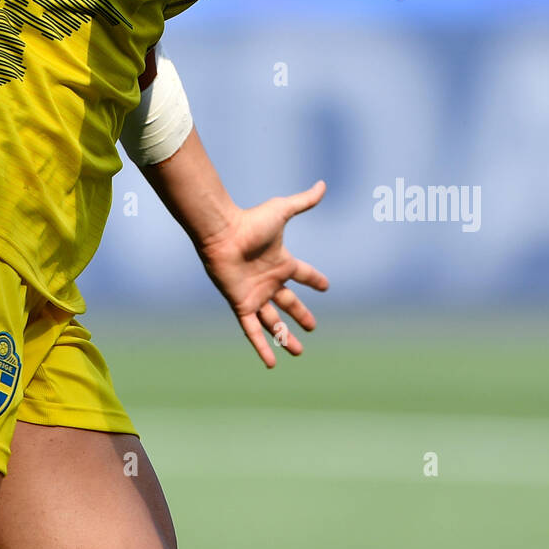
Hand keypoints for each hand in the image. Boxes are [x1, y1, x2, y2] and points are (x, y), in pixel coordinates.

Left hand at [196, 180, 328, 367]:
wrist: (222, 233)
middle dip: (301, 314)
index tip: (326, 286)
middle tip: (312, 326)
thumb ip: (303, 201)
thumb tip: (323, 185)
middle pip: (289, 302)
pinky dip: (262, 346)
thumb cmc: (250, 221)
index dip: (314, 279)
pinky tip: (271, 363)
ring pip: (274, 321)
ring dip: (286, 337)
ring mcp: (255, 294)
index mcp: (281, 262)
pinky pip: (253, 331)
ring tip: (299, 352)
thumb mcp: (282, 211)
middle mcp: (269, 281)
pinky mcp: (242, 305)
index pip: (303, 274)